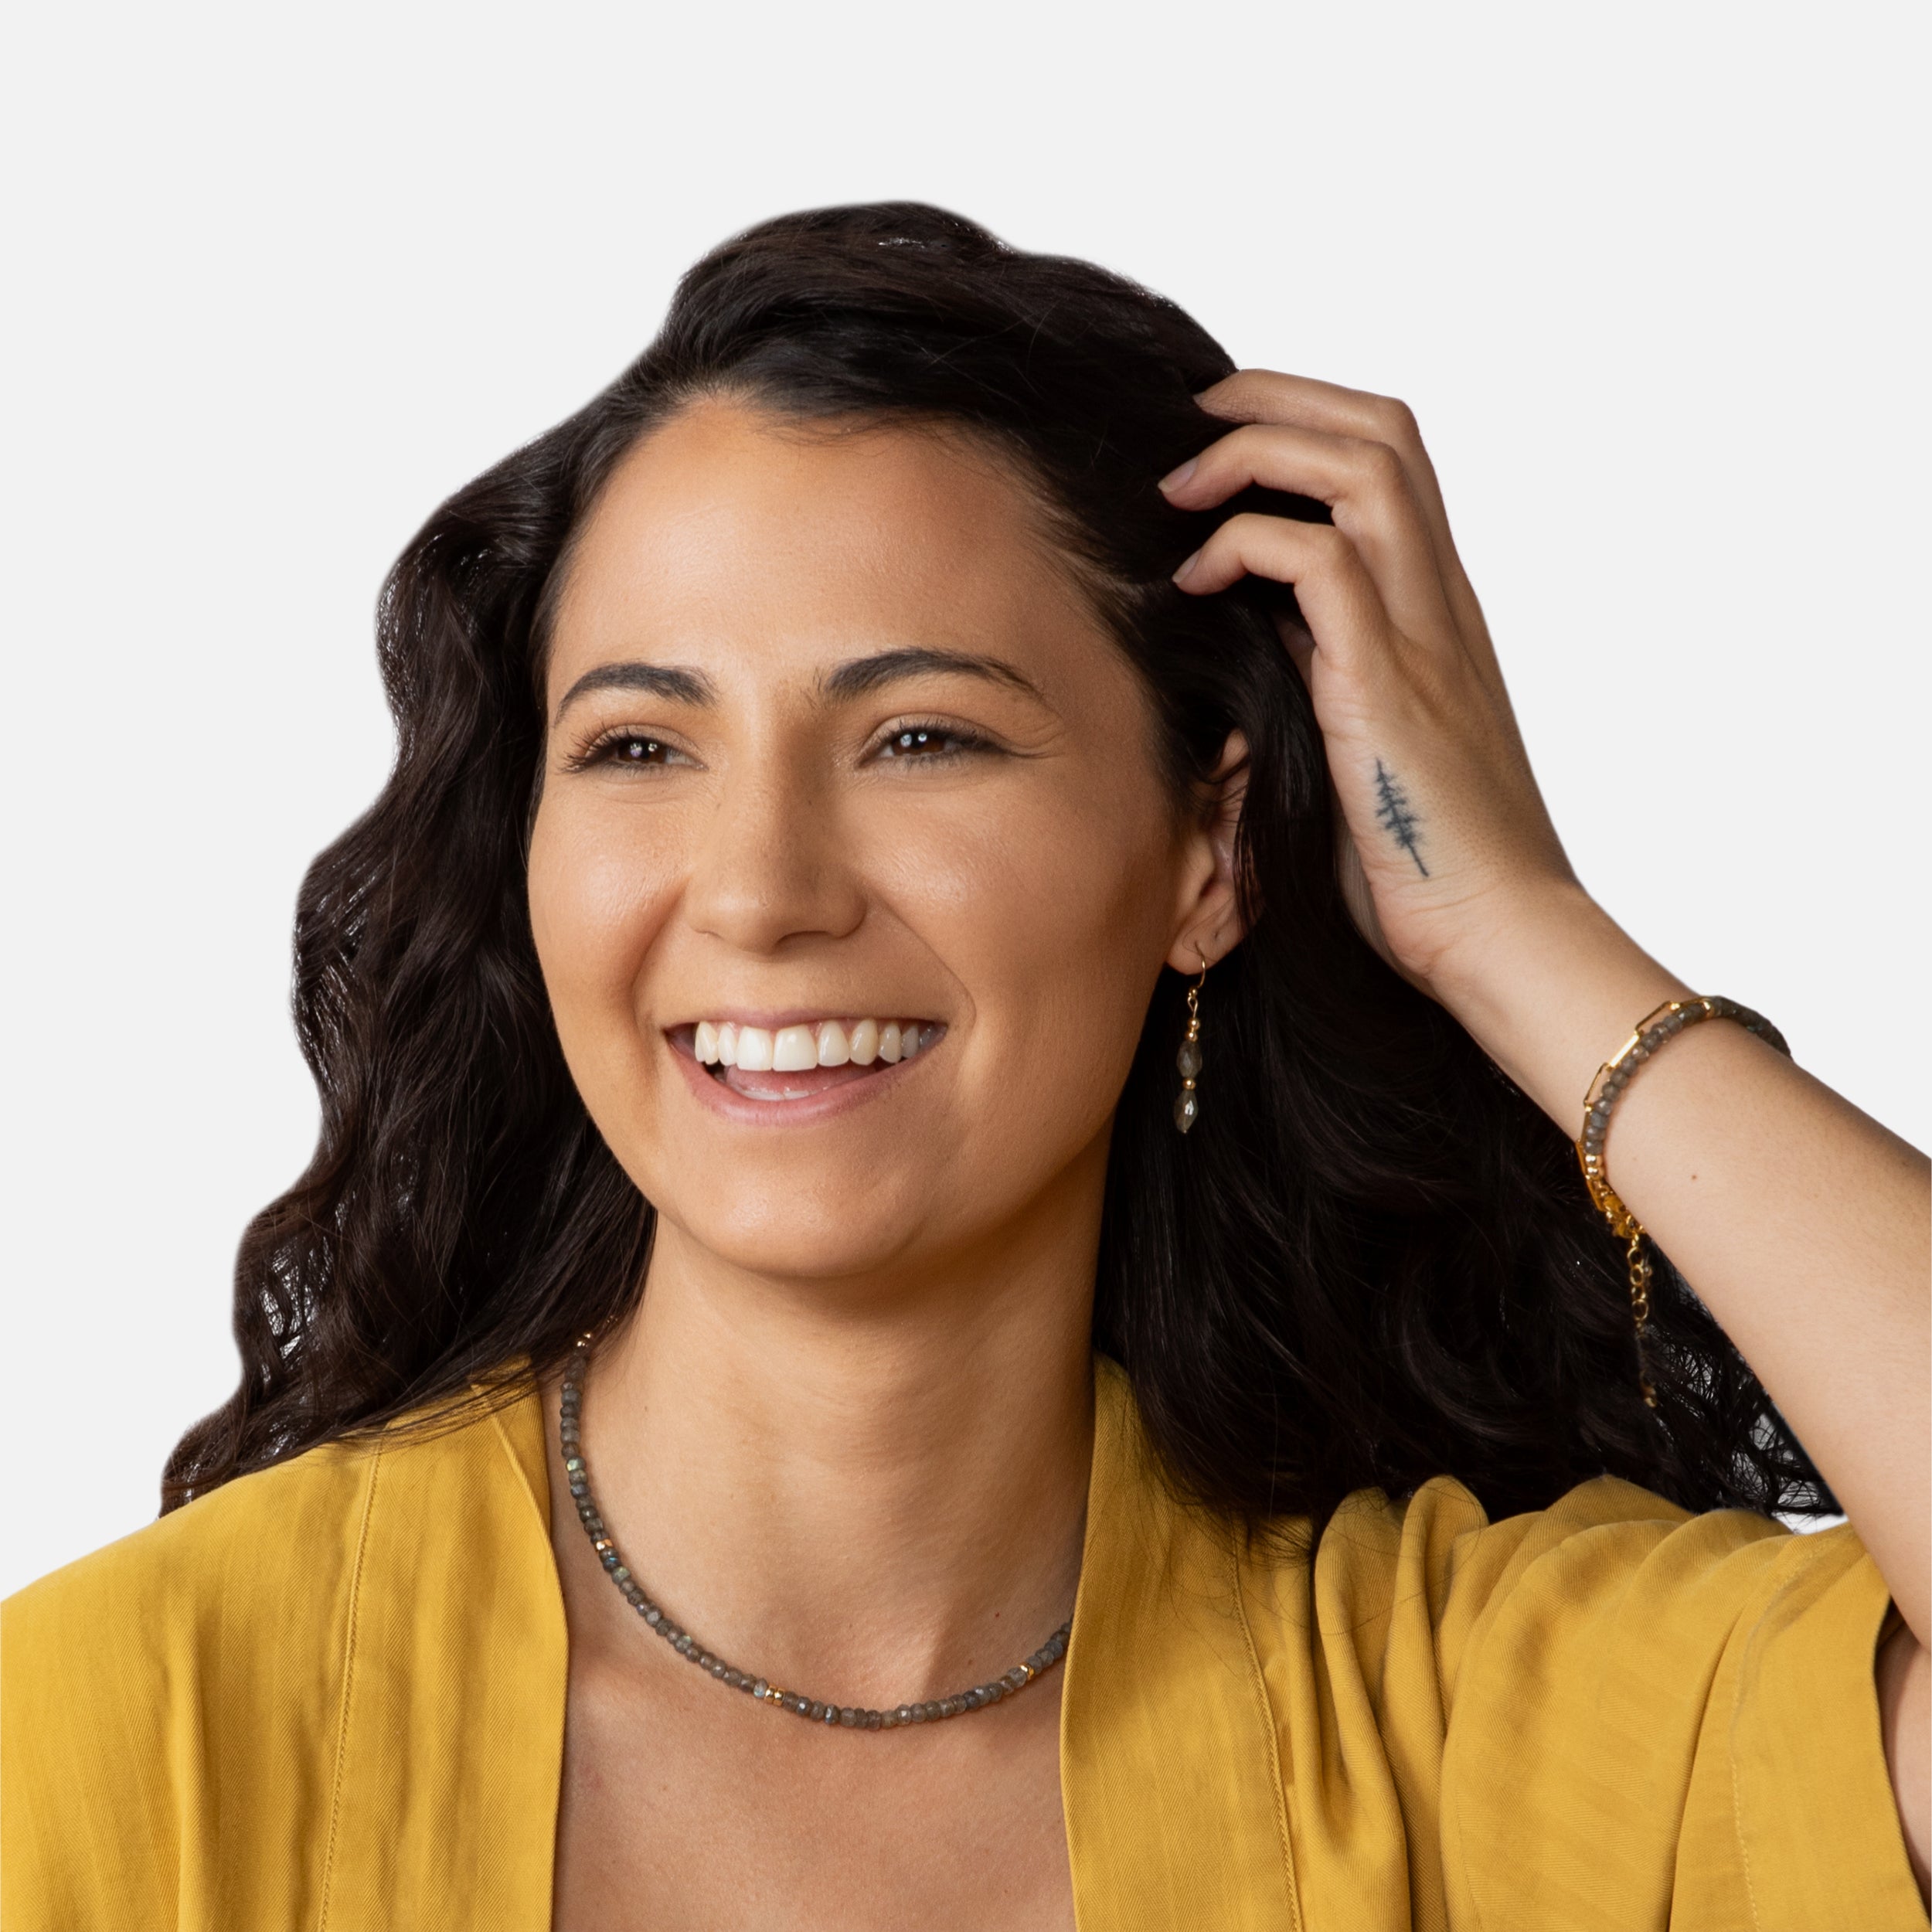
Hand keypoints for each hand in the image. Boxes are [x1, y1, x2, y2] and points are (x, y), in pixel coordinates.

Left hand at [1162, 369, 1576, 1008]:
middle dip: (1277, 398)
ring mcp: (1424, 636)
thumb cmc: (1422, 865)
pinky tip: (1196, 585)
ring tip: (1182, 490)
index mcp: (1440, 614)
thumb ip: (1318, 675)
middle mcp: (1443, 604)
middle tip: (1192, 423)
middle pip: (1384, 430)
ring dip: (1256, 453)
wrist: (1497, 934)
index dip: (1307, 423)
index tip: (1223, 442)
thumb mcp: (1356, 744)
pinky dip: (1245, 544)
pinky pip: (1319, 560)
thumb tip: (1247, 632)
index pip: (1391, 463)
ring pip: (1362, 465)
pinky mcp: (1386, 684)